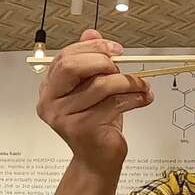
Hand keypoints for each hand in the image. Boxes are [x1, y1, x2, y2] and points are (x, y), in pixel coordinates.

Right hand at [36, 29, 153, 170]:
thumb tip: (92, 33)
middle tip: (123, 66)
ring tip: (142, 86)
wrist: (98, 161)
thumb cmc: (97, 126)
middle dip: (103, 61)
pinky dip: (134, 98)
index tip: (116, 49)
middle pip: (73, 66)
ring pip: (101, 85)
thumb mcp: (94, 90)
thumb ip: (91, 63)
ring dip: (128, 82)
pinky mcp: (83, 128)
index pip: (66, 57)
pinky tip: (144, 98)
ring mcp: (64, 116)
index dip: (93, 48)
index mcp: (50, 88)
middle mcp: (51, 101)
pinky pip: (114, 104)